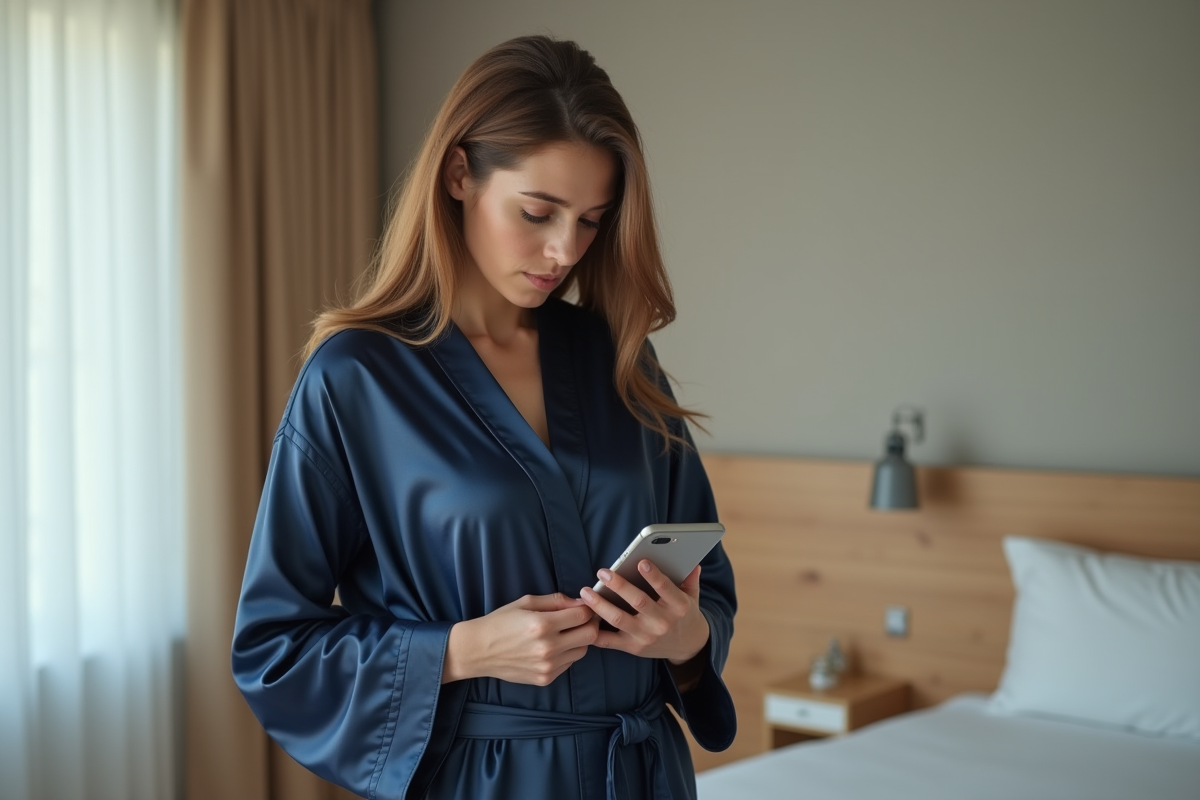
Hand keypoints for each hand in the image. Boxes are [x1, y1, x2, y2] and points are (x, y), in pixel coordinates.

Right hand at [442, 593, 598, 685]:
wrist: (478, 651)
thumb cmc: (500, 622)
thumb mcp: (526, 602)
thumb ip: (556, 601)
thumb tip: (581, 602)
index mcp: (542, 624)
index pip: (582, 615)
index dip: (587, 608)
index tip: (584, 606)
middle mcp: (547, 647)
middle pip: (590, 635)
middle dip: (590, 624)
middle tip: (582, 619)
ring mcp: (547, 666)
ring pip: (582, 651)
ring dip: (579, 640)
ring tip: (565, 633)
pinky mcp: (545, 678)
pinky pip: (569, 664)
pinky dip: (567, 654)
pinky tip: (553, 647)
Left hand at [580, 562, 709, 664]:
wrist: (688, 647)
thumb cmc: (685, 615)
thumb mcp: (692, 596)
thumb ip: (690, 579)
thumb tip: (692, 562)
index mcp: (679, 607)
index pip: (665, 588)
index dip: (653, 576)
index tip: (640, 562)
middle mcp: (662, 623)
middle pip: (638, 602)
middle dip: (619, 586)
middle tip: (603, 572)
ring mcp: (646, 637)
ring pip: (619, 619)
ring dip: (600, 605)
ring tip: (586, 592)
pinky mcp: (634, 648)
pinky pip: (611, 641)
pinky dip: (596, 633)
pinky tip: (585, 619)